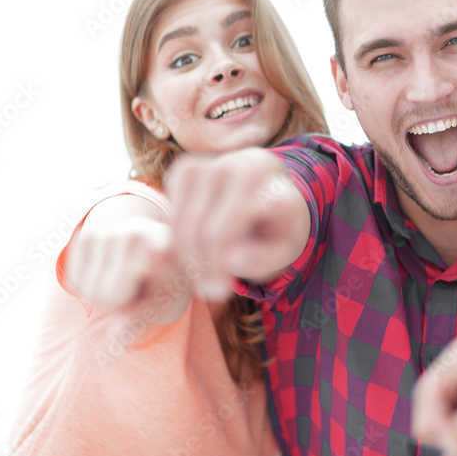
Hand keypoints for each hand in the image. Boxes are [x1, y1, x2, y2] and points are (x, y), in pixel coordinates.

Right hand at [64, 215, 178, 316]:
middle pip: (98, 295)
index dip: (129, 306)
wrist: (164, 247)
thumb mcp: (165, 304)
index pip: (115, 297)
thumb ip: (141, 319)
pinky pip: (74, 280)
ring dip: (102, 292)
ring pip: (84, 289)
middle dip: (116, 301)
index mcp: (158, 249)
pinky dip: (89, 284)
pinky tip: (113, 271)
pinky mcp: (88, 235)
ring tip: (129, 277)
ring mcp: (107, 231)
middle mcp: (132, 233)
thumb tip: (119, 339)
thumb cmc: (168, 282)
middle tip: (139, 285)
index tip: (151, 291)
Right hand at [165, 147, 309, 296]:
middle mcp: (232, 164)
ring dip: (186, 257)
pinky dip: (178, 240)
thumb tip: (232, 260)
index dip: (218, 268)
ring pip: (180, 223)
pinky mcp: (185, 169)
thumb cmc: (280, 224)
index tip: (222, 293)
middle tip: (209, 291)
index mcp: (263, 180)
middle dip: (200, 266)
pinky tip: (197, 255)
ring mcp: (206, 162)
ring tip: (203, 279)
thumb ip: (263, 258)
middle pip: (199, 229)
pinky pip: (171, 214)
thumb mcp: (285, 248)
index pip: (224, 232)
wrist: (270, 189)